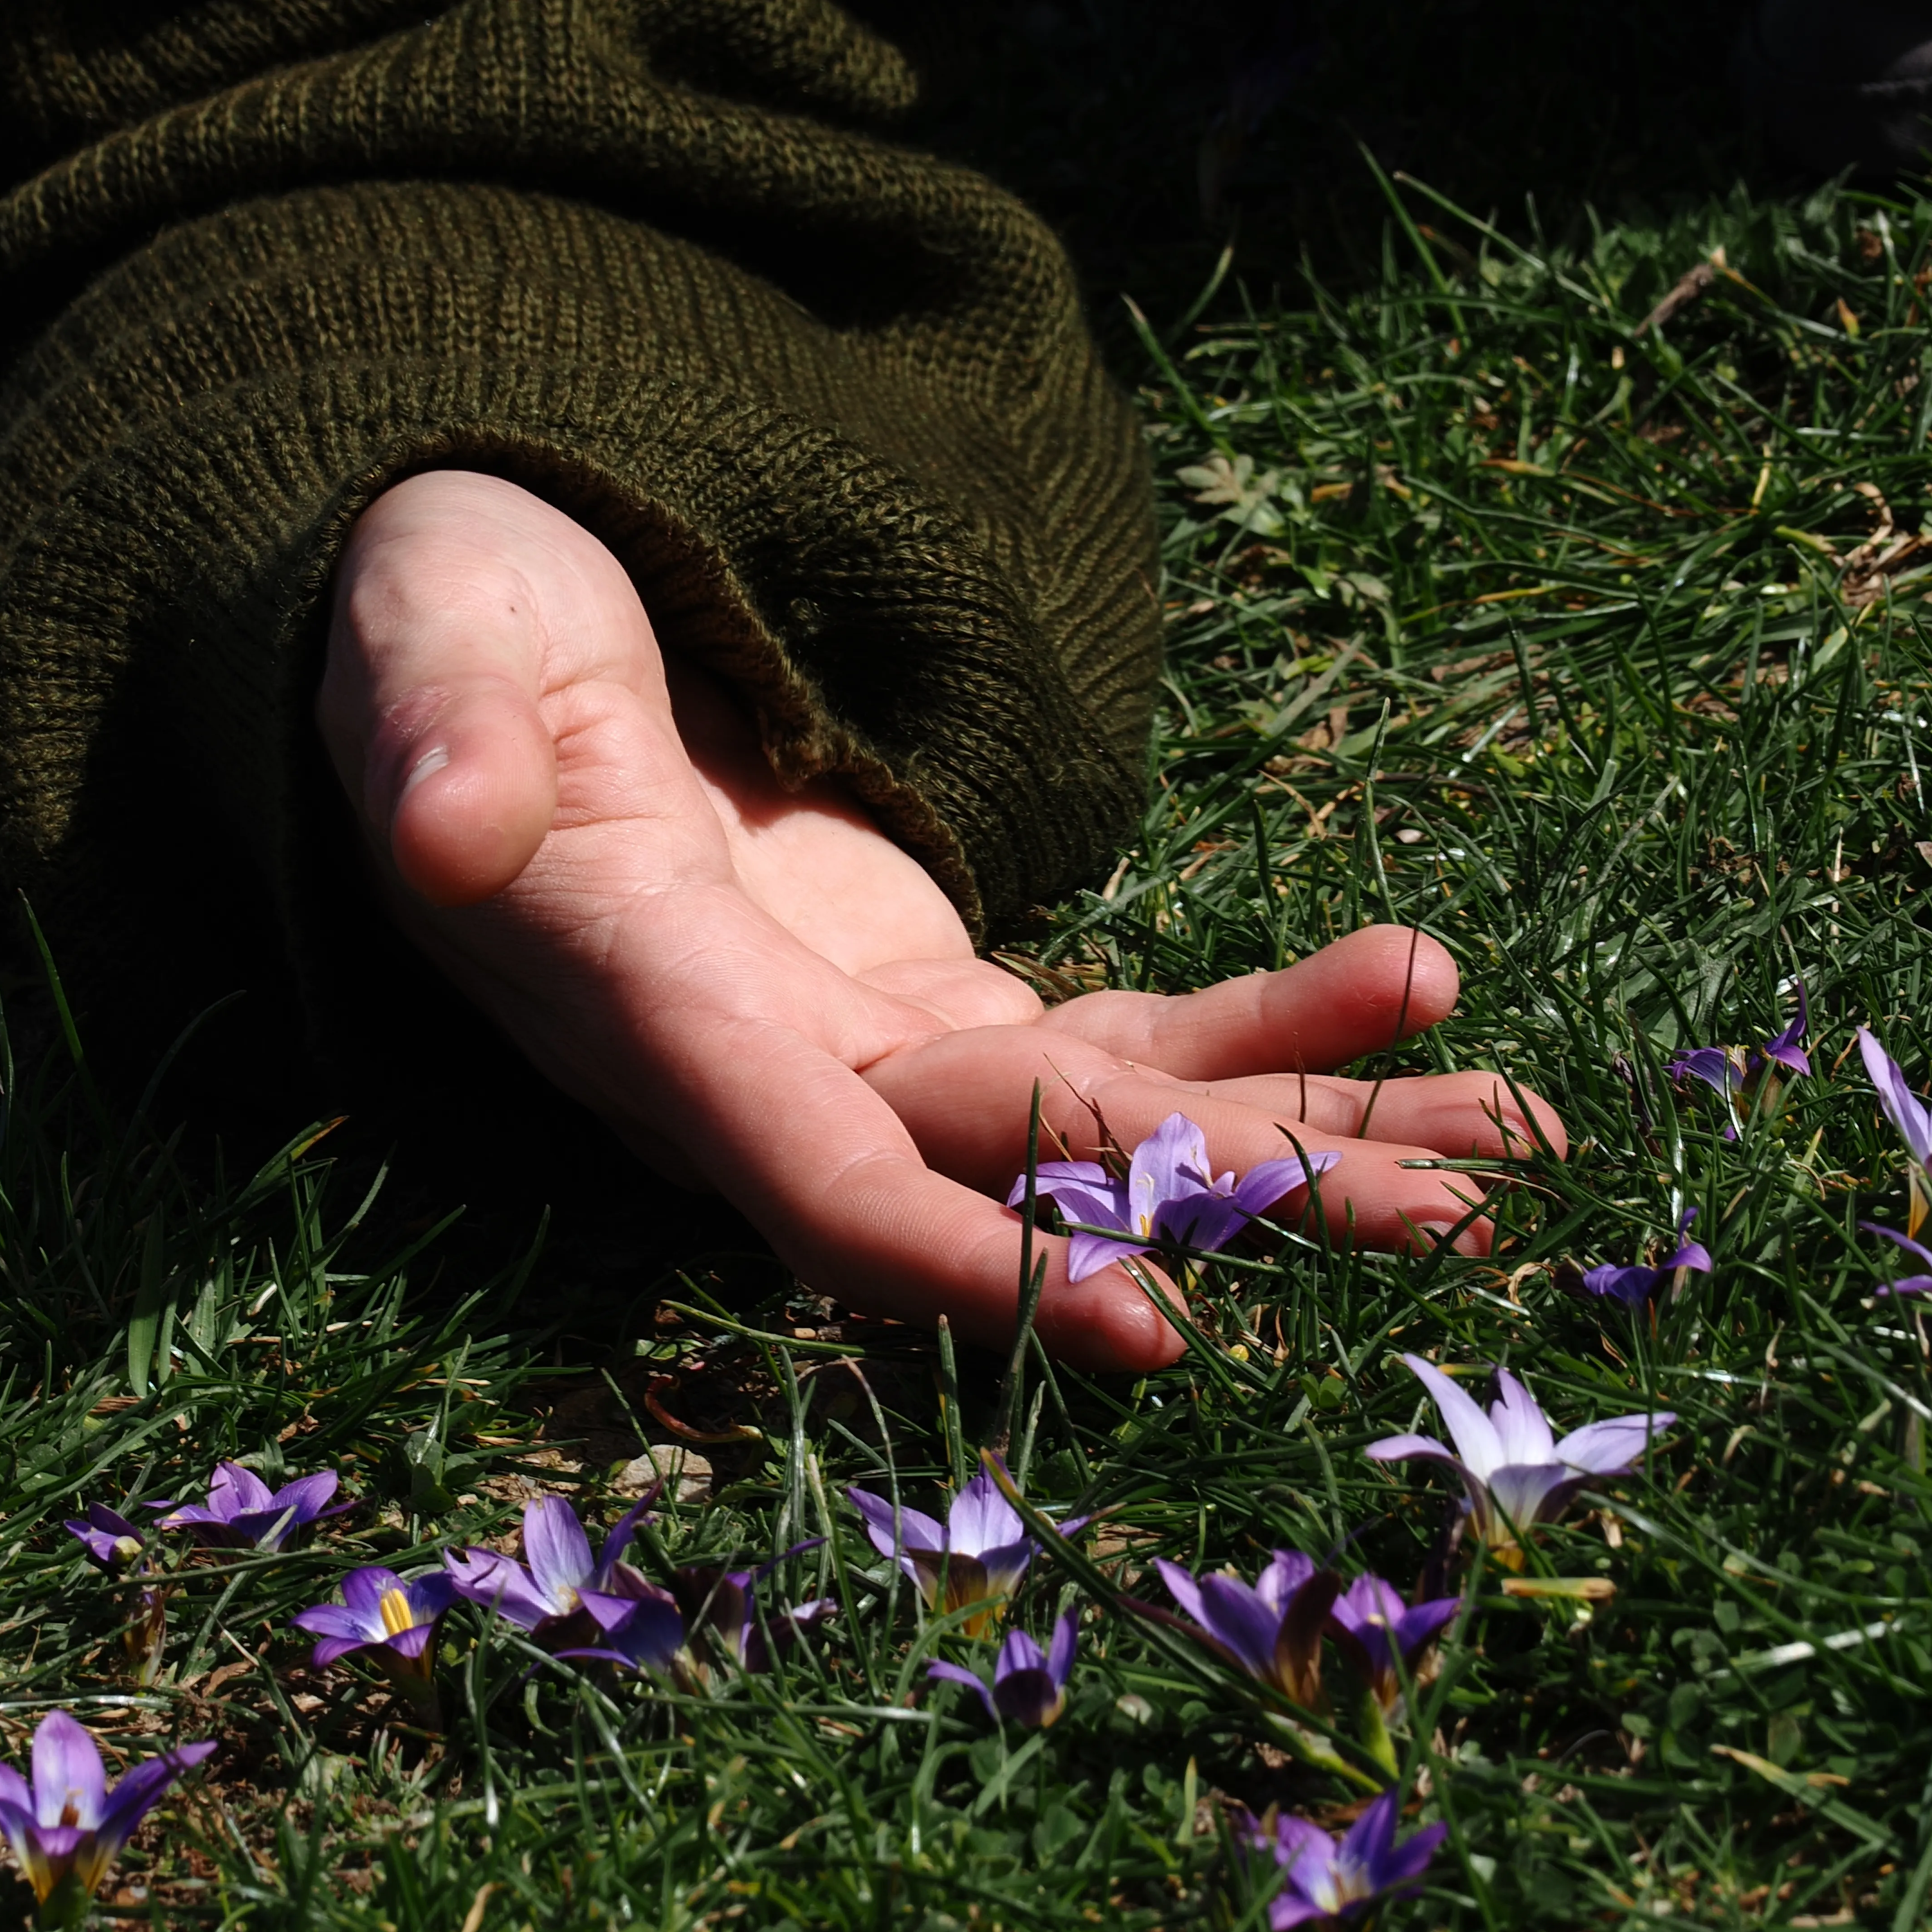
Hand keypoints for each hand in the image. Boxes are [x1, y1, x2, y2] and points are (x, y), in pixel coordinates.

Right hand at [315, 471, 1563, 1369]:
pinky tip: (1416, 993)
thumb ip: (433, 731)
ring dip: (1300, 1136)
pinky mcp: (926, 998)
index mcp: (641, 1003)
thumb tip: (441, 829)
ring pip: (1097, 1127)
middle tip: (1458, 1216)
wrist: (489, 623)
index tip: (1155, 1322)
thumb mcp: (422, 631)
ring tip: (1509, 1141)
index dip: (967, 1262)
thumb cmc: (440, 609)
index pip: (810, 1175)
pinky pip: (1111, 1040)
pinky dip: (1263, 1029)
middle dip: (1232, 1200)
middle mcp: (758, 1070)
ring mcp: (856, 1043)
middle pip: (1013, 1175)